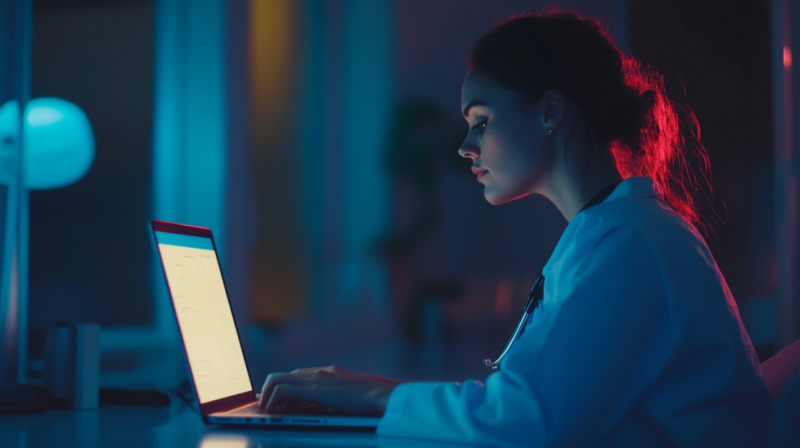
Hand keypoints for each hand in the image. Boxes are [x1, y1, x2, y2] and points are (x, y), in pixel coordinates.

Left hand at [257, 365, 401, 414]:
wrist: (376, 394)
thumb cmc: (365, 399)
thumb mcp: (344, 396)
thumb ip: (328, 398)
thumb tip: (309, 409)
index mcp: (324, 373)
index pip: (294, 377)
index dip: (281, 389)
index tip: (273, 400)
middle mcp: (315, 372)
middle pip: (281, 376)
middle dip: (268, 392)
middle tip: (266, 407)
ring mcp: (313, 377)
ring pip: (276, 379)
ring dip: (267, 396)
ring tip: (267, 410)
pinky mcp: (311, 388)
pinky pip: (282, 389)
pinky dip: (273, 399)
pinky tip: (274, 411)